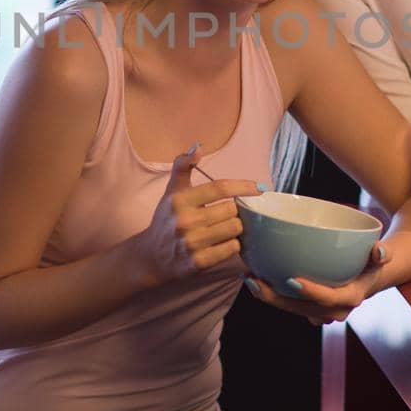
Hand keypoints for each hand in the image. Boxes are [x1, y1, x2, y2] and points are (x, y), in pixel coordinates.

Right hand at [131, 145, 256, 284]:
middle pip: (231, 209)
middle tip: (228, 213)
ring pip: (234, 229)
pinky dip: (232, 244)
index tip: (259, 187)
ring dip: (236, 227)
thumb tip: (198, 148)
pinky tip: (223, 242)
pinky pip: (231, 248)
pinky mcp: (199, 263)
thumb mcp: (172, 191)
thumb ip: (183, 166)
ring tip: (226, 227)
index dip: (243, 186)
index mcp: (179, 200)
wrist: (151, 256)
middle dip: (234, 210)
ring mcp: (191, 243)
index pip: (220, 187)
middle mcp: (184, 221)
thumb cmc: (166, 219)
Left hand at [242, 241, 390, 324]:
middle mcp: (333, 311)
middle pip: (301, 309)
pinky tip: (252, 277)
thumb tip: (380, 251)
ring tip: (248, 278)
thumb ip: (382, 252)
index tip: (292, 280)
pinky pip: (287, 304)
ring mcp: (318, 312)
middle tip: (255, 280)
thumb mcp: (379, 256)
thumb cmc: (371, 262)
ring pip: (290, 309)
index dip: (311, 292)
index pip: (329, 299)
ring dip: (268, 297)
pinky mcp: (307, 307)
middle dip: (277, 298)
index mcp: (350, 298)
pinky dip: (270, 293)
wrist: (367, 276)